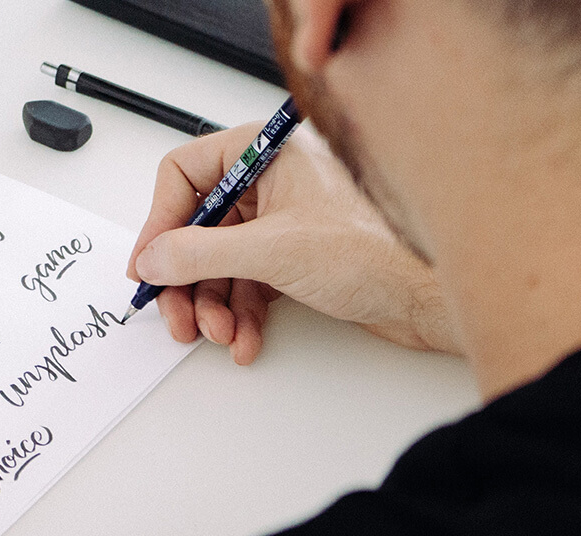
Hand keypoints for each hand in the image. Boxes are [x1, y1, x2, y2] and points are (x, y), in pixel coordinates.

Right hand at [127, 124, 458, 364]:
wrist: (433, 296)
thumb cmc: (380, 252)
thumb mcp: (273, 251)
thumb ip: (200, 254)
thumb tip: (153, 258)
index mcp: (266, 151)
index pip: (184, 174)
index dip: (159, 222)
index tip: (147, 265)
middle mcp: (271, 180)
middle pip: (196, 227)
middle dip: (186, 279)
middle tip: (177, 316)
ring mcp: (282, 219)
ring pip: (218, 262)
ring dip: (212, 304)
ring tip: (219, 334)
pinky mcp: (294, 255)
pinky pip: (246, 283)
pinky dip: (239, 313)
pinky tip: (244, 339)